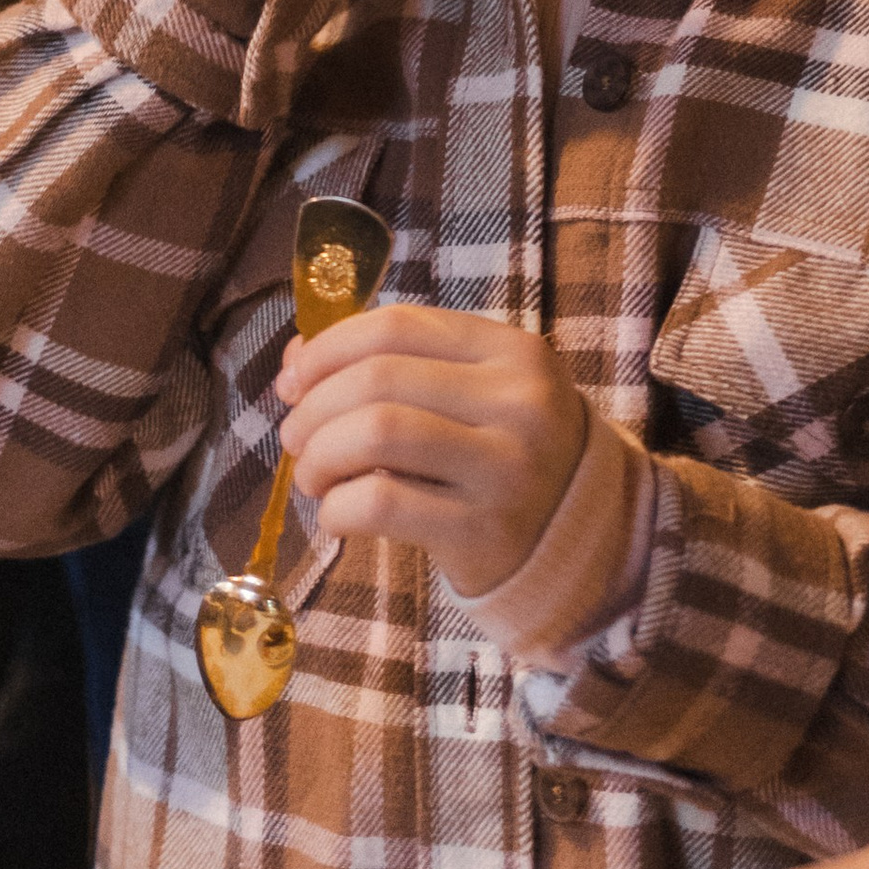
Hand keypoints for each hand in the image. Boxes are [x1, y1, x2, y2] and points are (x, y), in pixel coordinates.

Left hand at [276, 305, 588, 598]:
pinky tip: (336, 514)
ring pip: (377, 433)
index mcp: (513, 352)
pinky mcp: (483, 530)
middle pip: (379, 378)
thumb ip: (397, 365)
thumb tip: (297, 358)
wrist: (575, 543)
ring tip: (311, 475)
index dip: (329, 348)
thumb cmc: (504, 455)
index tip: (294, 379)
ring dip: (320, 453)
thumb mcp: (473, 393)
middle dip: (314, 407)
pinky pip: (382, 504)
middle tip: (295, 436)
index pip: (399, 326)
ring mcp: (506, 467)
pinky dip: (338, 507)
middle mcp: (518, 402)